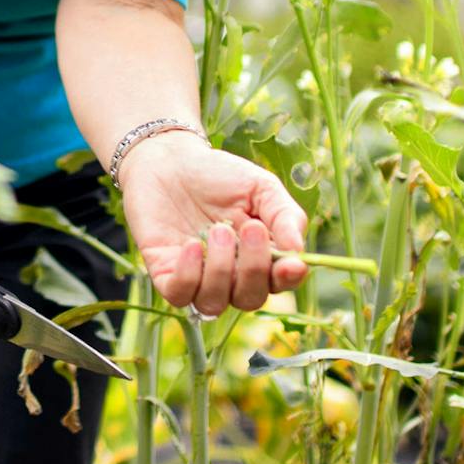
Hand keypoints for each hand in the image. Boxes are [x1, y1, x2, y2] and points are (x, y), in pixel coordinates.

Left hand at [119, 135, 308, 314]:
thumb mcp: (260, 187)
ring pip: (215, 302)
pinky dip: (188, 275)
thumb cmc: (219, 175)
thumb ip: (284, 216)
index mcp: (260, 257)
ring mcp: (198, 279)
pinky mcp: (166, 275)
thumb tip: (298, 252)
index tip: (292, 263)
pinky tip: (191, 244)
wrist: (168, 161)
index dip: (288, 279)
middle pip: (250, 299)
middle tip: (250, 228)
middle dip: (253, 268)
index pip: (281, 282)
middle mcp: (232, 276)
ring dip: (221, 270)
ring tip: (218, 229)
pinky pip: (180, 295)